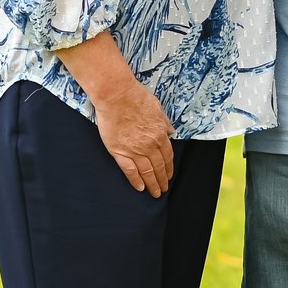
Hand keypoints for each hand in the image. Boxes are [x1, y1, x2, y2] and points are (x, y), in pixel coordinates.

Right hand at [94, 80, 174, 196]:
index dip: (168, 168)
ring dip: (151, 184)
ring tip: (154, 193)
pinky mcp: (119, 151)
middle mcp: (149, 145)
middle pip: (158, 167)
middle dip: (162, 180)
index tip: (169, 176)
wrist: (116, 95)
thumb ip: (164, 122)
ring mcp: (134, 149)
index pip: (167, 156)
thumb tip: (170, 132)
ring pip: (146, 172)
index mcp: (160, 134)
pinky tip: (140, 188)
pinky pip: (129, 170)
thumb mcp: (158, 108)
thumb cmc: (136, 97)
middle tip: (163, 189)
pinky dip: (135, 180)